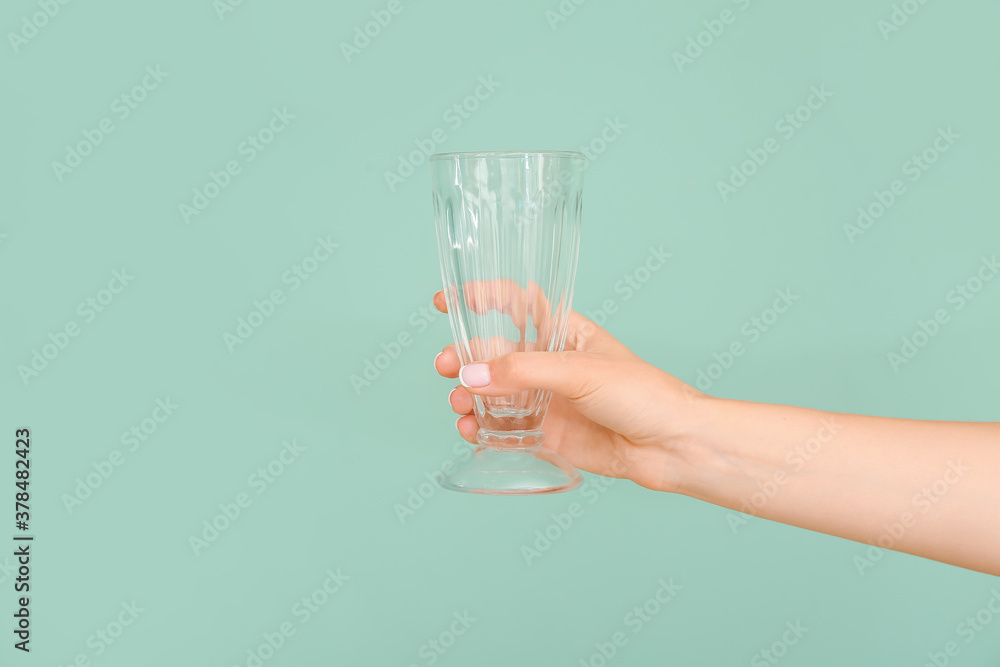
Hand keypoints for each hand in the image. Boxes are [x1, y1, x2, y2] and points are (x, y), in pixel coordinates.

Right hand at [431, 290, 707, 492]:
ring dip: (469, 396)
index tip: (446, 300)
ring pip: (494, 393)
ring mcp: (548, 401)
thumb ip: (523, 371)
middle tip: (445, 366)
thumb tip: (472, 375)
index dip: (482, 298)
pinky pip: (504, 429)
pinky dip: (482, 430)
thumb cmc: (644, 394)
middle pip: (495, 353)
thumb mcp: (580, 371)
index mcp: (565, 333)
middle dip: (465, 358)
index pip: (517, 304)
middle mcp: (552, 365)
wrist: (672, 446)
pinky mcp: (547, 435)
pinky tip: (472, 432)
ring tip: (460, 406)